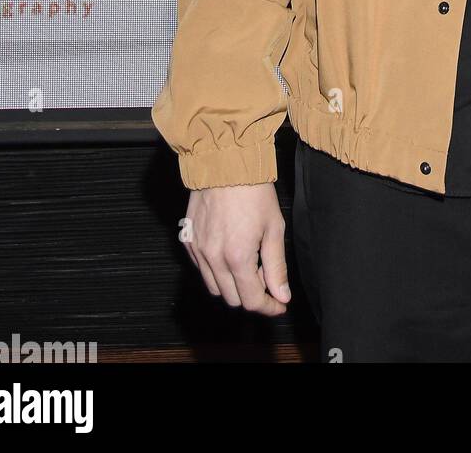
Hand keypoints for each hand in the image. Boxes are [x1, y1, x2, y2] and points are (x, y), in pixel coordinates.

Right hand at [182, 181, 290, 314]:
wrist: (225, 164)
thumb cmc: (253, 191)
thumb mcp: (274, 228)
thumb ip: (276, 266)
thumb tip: (282, 295)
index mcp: (237, 257)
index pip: (252, 300)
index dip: (269, 307)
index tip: (279, 304)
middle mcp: (213, 259)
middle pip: (232, 299)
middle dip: (252, 295)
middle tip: (266, 278)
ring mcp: (198, 250)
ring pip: (214, 287)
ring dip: (233, 285)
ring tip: (249, 263)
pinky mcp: (188, 241)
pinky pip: (201, 269)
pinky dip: (216, 270)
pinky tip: (230, 253)